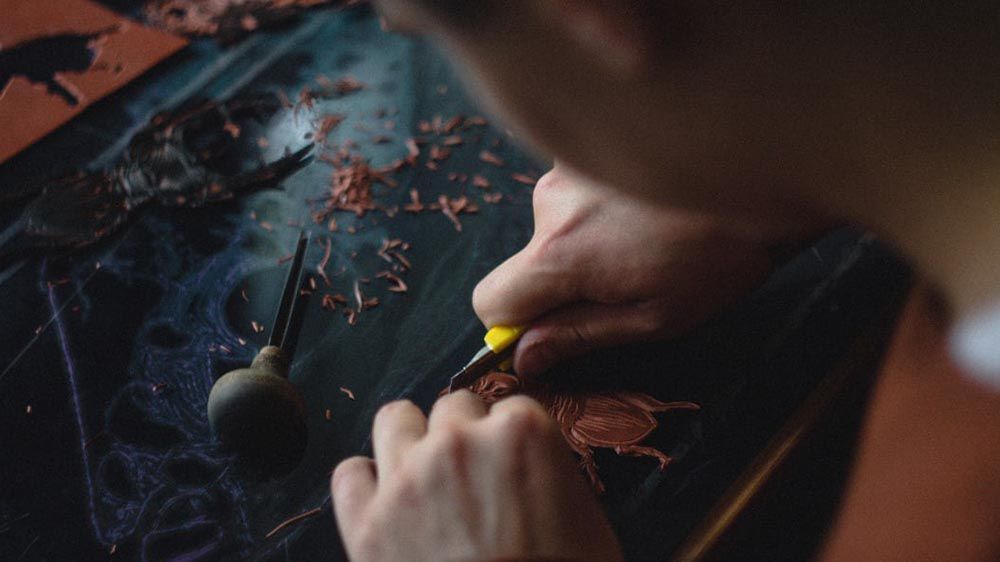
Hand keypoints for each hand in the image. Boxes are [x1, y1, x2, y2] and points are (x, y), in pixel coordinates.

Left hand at [331, 392, 623, 561]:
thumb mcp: (587, 523)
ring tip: (422, 473)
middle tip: (472, 476)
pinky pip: (349, 474)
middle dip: (464, 435)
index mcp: (521, 433)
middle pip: (453, 407)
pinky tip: (382, 505)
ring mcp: (406, 479)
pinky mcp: (366, 523)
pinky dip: (364, 485)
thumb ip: (552, 477)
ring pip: (395, 419)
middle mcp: (458, 442)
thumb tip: (532, 475)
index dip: (511, 440)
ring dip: (409, 440)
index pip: (511, 407)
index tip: (512, 465)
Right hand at [473, 165, 776, 375]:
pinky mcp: (591, 144)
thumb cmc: (720, 256)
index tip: (550, 329)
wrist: (766, 170)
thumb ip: (579, 335)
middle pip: (527, 260)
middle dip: (564, 278)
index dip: (512, 323)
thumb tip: (523, 356)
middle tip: (629, 280)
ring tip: (650, 238)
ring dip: (588, 238)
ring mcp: (569, 166)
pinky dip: (602, 205)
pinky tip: (650, 207)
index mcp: (561, 254)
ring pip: (554, 224)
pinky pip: (576, 191)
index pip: (490, 300)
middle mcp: (551, 204)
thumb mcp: (654, 317)